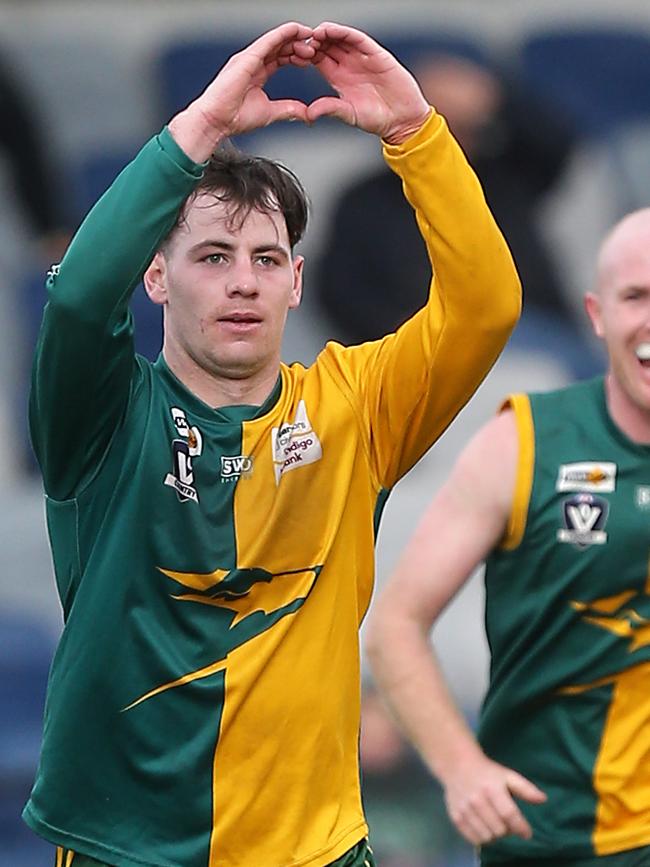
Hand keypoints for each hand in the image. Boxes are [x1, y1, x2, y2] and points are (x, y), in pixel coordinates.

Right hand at [169, 22, 315, 159]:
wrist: (216, 122)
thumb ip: (287, 110)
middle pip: (279, 47)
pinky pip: (267, 41)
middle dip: (298, 45)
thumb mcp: (269, 113)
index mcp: (257, 74)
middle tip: (314, 48)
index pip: (280, 58)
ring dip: (293, 37)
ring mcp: (248, 58)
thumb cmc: (233, 118)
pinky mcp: (246, 58)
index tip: (311, 58)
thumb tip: (305, 113)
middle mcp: (252, 63)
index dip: (296, 56)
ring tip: (309, 36)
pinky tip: (294, 30)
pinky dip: (282, 34)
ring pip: (275, 40)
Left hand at [306, 22, 431, 143]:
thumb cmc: (377, 119)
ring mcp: (362, 57)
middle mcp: (348, 64)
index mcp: (338, 77)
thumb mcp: (349, 114)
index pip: (318, 59)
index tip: (293, 54)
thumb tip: (309, 113)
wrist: (402, 119)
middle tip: (301, 40)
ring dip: (327, 33)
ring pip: (340, 38)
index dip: (306, 54)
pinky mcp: (375, 54)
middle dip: (314, 40)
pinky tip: (332, 31)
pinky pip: (358, 38)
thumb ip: (330, 109)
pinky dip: (344, 32)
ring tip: (315, 33)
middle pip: (327, 45)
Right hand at [443, 754, 545, 845]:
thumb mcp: (508, 775)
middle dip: (507, 830)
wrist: (458, 765)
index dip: (521, 827)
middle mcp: (477, 800)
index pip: (509, 814)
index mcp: (492, 788)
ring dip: (495, 835)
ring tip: (495, 824)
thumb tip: (543, 799)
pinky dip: (482, 837)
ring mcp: (465, 809)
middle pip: (499, 829)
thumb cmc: (487, 772)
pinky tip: (484, 826)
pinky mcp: (456, 817)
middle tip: (507, 823)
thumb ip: (526, 788)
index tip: (527, 833)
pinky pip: (473, 839)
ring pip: (487, 837)